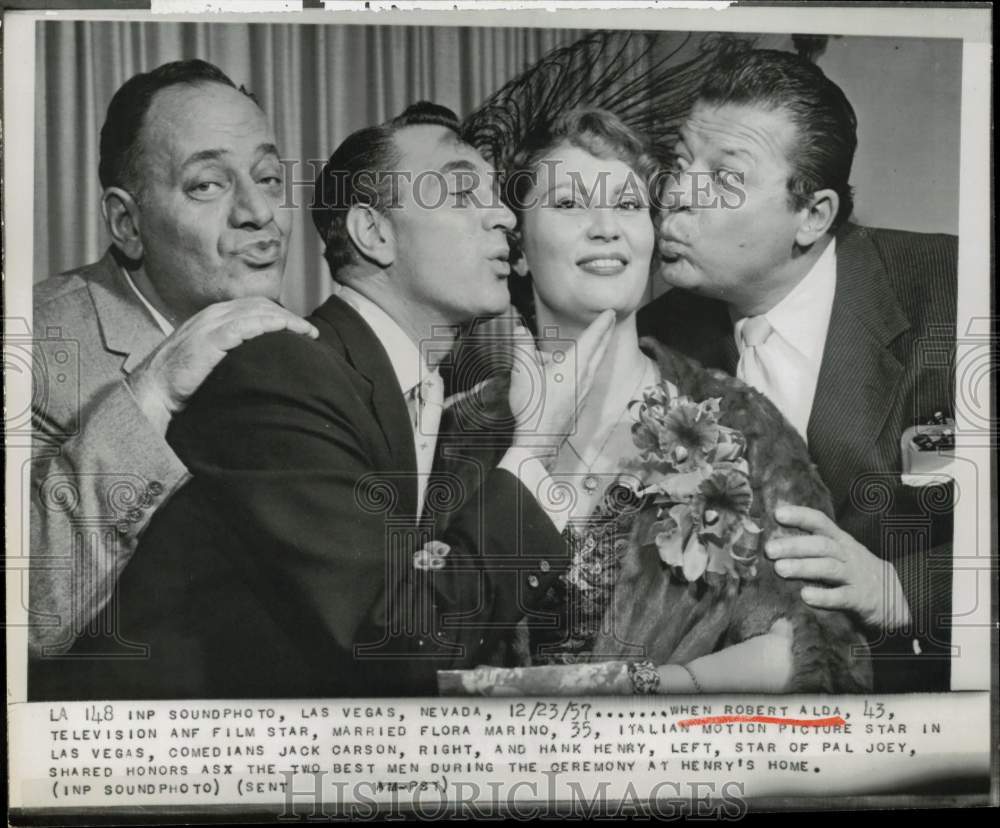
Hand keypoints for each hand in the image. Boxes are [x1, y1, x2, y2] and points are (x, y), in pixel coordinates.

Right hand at [128, 297, 318, 433]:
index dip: (278, 313)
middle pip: (260, 306)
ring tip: (307, 332)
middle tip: (309, 331)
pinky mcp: (210, 339)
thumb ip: (228, 350)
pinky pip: (245, 325)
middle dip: (288, 315)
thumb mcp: (207, 358)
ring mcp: (210, 325)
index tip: (298, 327)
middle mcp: (212, 315)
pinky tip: (284, 329)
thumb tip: (254, 357)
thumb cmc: (181, 380)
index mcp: (212, 317)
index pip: (253, 306)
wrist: (154, 390)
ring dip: (286, 320)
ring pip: (257, 312)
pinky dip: (268, 324)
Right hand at [508, 310, 614, 464]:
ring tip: (587, 346)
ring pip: (592, 366)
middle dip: (604, 334)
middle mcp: (584, 377)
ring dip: (594, 352)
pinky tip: (572, 373)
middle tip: (609, 322)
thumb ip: (522, 347)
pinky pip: (585, 379)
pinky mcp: (579, 404)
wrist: (539, 441)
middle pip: (598, 350)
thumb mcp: (522, 372)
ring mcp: (584, 392)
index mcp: (574, 365)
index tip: (610, 312)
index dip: (601, 323)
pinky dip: (585, 368)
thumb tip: (520, 330)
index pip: (592, 338)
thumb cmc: (533, 407)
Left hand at [767, 505, 910, 632]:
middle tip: (769, 550)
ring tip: (780, 569)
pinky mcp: (860, 599)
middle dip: (794, 545)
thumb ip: (813, 547)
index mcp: (840, 541)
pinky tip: (805, 596)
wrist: (895, 597)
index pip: (821, 522)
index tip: (777, 514)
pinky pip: (842, 597)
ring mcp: (855, 576)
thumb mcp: (839, 553)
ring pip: (829, 568)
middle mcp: (847, 555)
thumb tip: (773, 540)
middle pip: (821, 545)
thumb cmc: (854, 571)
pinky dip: (824, 596)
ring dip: (803, 567)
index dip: (800, 516)